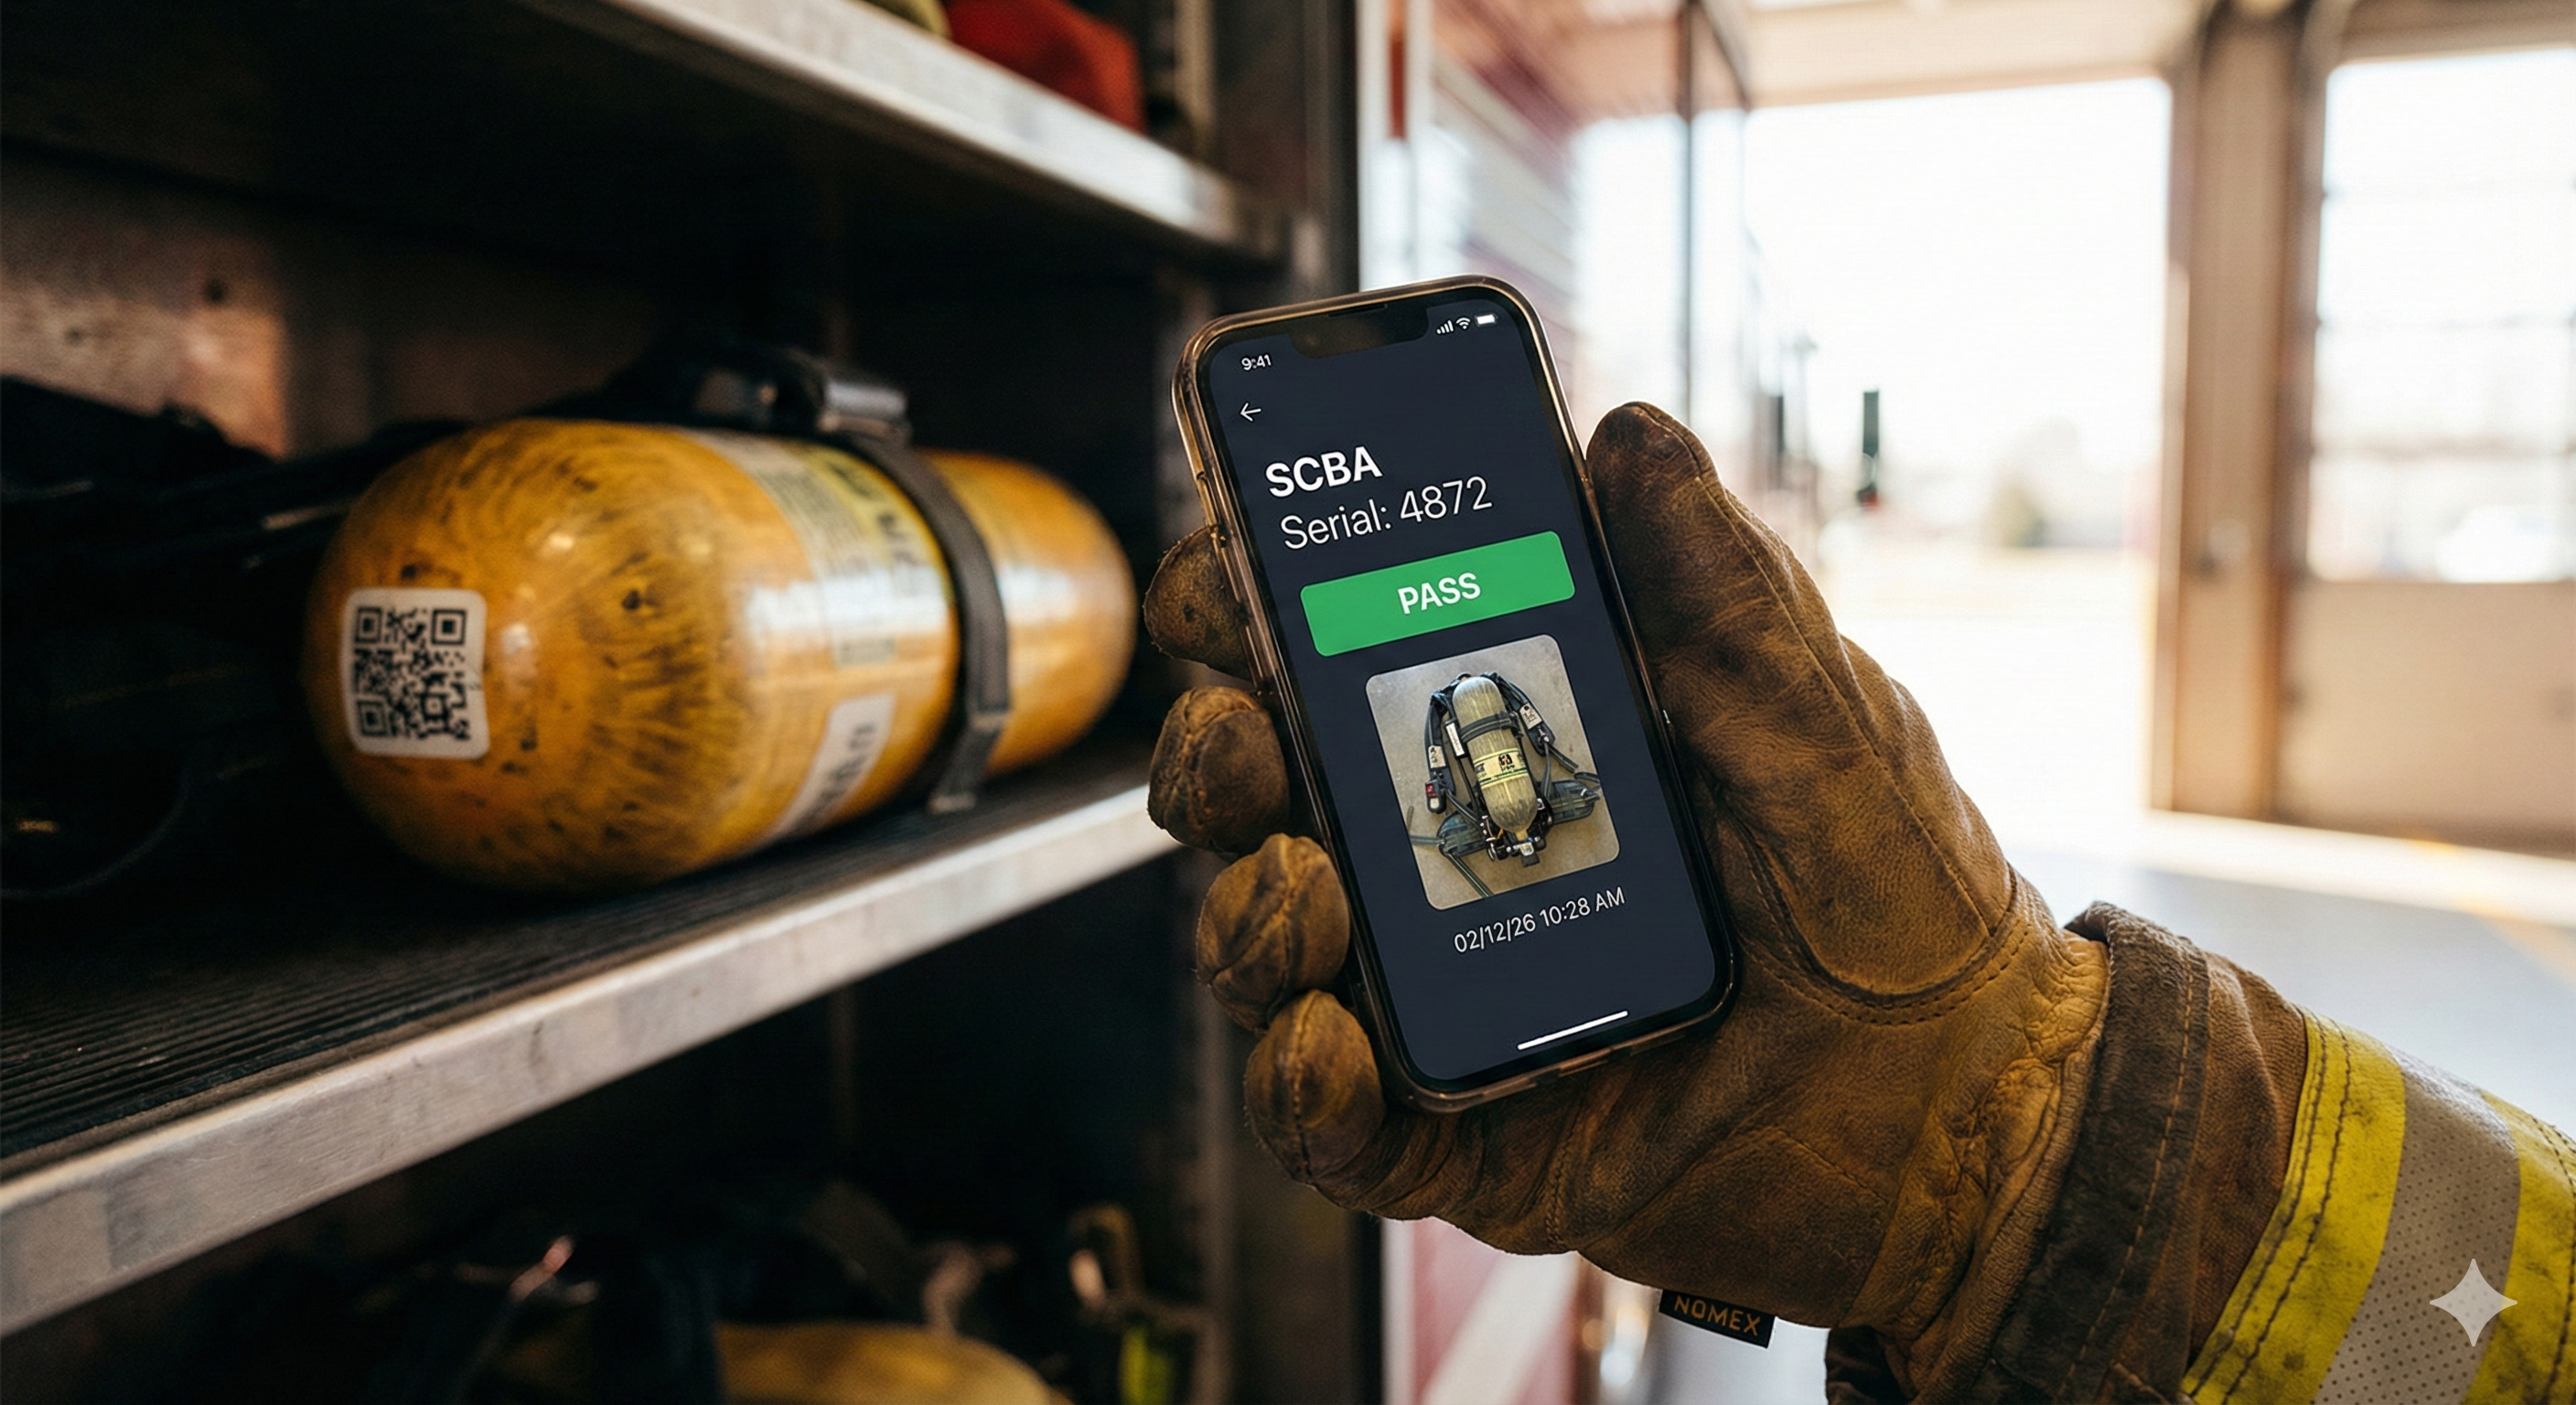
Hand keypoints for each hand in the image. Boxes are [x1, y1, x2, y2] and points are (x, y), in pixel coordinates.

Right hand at [1143, 404, 2107, 1389]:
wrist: (1982, 1109)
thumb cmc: (1904, 896)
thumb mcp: (1818, 721)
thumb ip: (1720, 589)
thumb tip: (1629, 432)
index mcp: (1517, 740)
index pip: (1337, 660)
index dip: (1253, 609)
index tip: (1228, 568)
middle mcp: (1453, 863)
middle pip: (1268, 799)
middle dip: (1216, 754)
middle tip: (1245, 736)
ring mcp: (1448, 1003)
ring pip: (1271, 951)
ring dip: (1247, 910)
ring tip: (1307, 886)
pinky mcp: (1465, 1140)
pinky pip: (1334, 1126)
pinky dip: (1300, 1086)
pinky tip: (1328, 1042)